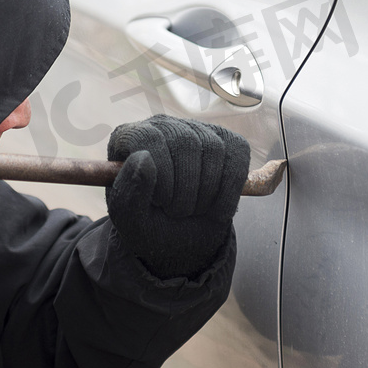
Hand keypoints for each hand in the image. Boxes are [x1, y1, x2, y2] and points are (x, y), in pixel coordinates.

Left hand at [106, 115, 249, 278]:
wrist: (180, 241)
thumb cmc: (149, 227)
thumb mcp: (131, 220)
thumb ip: (128, 190)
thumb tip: (142, 158)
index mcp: (130, 138)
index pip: (149, 138)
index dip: (160, 173)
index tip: (161, 203)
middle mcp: (163, 126)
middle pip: (185, 141)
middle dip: (186, 187)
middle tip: (178, 213)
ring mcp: (196, 130)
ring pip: (214, 148)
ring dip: (208, 191)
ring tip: (194, 211)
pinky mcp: (226, 141)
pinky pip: (238, 153)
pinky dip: (230, 189)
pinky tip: (217, 210)